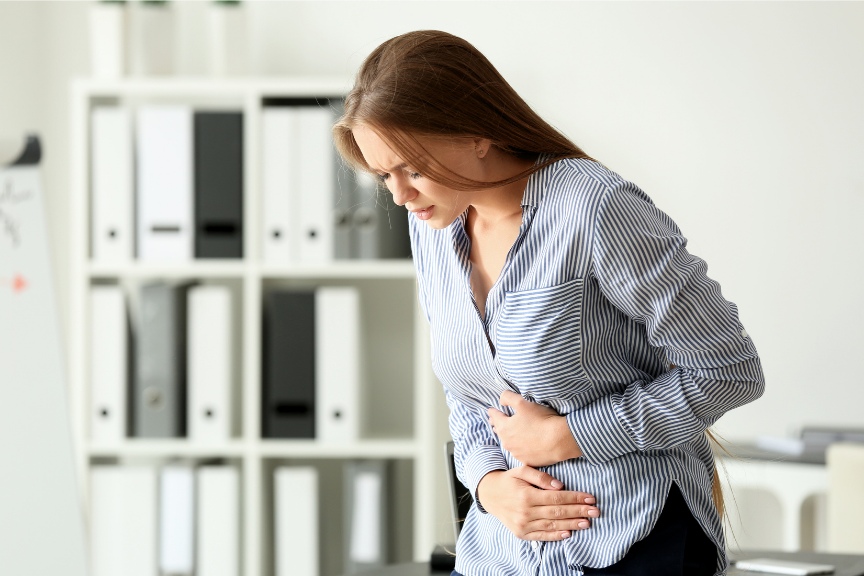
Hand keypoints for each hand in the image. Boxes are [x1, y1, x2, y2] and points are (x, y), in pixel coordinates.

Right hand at [476, 466, 598, 540]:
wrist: (489, 494)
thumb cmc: (508, 480)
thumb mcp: (521, 470)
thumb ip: (540, 477)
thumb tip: (560, 486)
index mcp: (527, 495)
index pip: (557, 498)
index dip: (575, 498)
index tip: (590, 498)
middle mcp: (526, 512)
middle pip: (558, 512)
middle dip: (579, 512)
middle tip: (595, 512)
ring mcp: (523, 525)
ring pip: (552, 525)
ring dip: (572, 524)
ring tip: (587, 523)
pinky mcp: (521, 533)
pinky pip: (541, 536)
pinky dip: (555, 536)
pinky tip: (568, 533)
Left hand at [487, 390, 581, 466]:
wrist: (559, 440)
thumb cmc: (541, 420)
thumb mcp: (523, 403)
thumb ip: (508, 398)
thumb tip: (501, 400)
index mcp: (504, 427)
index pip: (494, 417)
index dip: (493, 412)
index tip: (491, 410)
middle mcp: (507, 443)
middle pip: (500, 431)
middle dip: (498, 425)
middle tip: (495, 422)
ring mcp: (517, 453)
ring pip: (509, 444)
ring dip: (508, 438)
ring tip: (509, 434)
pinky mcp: (527, 461)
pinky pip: (520, 453)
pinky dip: (520, 448)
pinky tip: (524, 445)